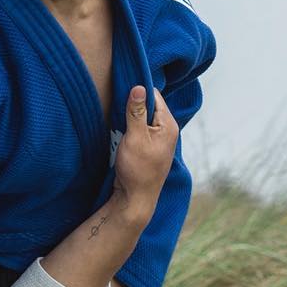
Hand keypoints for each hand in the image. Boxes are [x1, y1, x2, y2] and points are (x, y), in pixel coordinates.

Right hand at [113, 85, 177, 213]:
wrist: (135, 199)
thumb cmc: (137, 170)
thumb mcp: (135, 137)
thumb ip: (136, 112)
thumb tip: (138, 87)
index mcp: (168, 125)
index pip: (154, 96)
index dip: (138, 92)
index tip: (123, 91)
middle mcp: (166, 131)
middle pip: (149, 107)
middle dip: (133, 105)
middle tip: (118, 108)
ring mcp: (158, 140)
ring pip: (142, 119)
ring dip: (129, 118)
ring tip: (119, 122)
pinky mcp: (148, 148)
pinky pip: (139, 130)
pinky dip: (129, 129)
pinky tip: (121, 133)